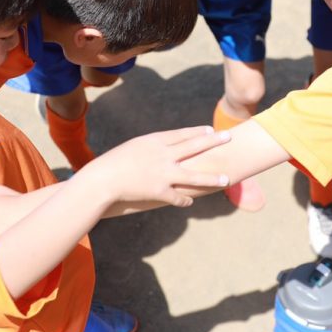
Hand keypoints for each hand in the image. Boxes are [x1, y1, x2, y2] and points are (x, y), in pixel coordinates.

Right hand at [96, 125, 230, 206]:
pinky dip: (184, 200)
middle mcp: (163, 155)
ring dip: (212, 178)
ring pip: (194, 176)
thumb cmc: (114, 162)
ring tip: (227, 179)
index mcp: (155, 141)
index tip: (210, 129)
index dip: (197, 132)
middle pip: (194, 146)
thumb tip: (167, 150)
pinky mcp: (160, 191)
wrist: (102, 180)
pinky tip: (189, 202)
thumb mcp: (134, 148)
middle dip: (213, 141)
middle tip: (229, 137)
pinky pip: (178, 197)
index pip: (182, 134)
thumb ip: (152, 148)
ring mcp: (163, 173)